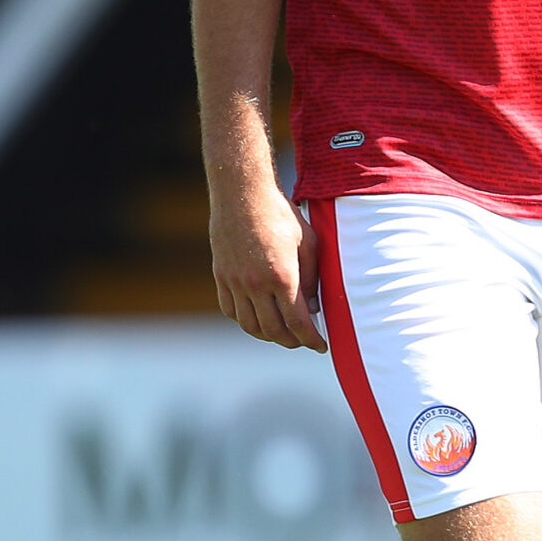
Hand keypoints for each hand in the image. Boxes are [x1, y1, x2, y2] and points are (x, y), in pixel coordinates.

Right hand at [210, 182, 327, 351]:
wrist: (242, 193)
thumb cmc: (280, 214)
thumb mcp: (307, 243)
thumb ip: (311, 279)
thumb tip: (312, 308)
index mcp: (281, 276)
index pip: (297, 323)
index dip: (311, 339)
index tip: (320, 346)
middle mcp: (255, 284)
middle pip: (273, 330)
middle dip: (291, 341)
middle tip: (302, 340)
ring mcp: (235, 282)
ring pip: (249, 325)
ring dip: (267, 335)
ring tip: (280, 333)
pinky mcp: (221, 276)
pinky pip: (231, 310)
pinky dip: (245, 320)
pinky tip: (256, 317)